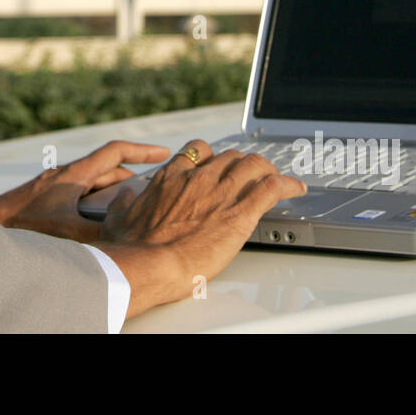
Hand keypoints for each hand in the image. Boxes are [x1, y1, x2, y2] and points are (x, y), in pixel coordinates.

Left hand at [0, 140, 171, 241]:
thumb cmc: (24, 224)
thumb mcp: (66, 231)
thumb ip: (97, 235)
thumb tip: (123, 238)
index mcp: (75, 174)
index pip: (115, 152)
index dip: (142, 151)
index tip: (164, 153)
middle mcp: (67, 174)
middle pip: (108, 169)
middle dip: (132, 177)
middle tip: (154, 189)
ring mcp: (57, 184)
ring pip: (94, 182)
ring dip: (113, 192)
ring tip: (131, 208)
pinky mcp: (48, 195)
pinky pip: (81, 193)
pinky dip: (96, 201)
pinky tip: (99, 221)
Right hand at [95, 139, 305, 317]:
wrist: (146, 264)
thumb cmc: (131, 248)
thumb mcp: (118, 218)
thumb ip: (124, 204)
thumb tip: (123, 198)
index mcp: (171, 178)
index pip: (198, 150)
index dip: (213, 155)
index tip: (218, 163)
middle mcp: (198, 178)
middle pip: (231, 156)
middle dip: (243, 164)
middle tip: (252, 175)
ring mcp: (221, 193)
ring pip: (254, 164)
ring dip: (269, 170)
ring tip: (277, 178)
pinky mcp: (240, 213)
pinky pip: (272, 188)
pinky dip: (288, 185)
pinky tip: (296, 189)